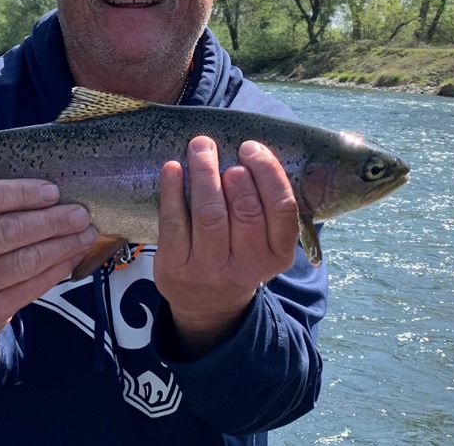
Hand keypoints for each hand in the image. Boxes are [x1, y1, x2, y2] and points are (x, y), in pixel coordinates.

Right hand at [0, 179, 96, 378]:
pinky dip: (58, 269)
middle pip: (9, 231)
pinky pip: (32, 286)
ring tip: (85, 234)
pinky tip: (72, 256)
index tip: (53, 191)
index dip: (22, 192)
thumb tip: (52, 194)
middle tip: (80, 214)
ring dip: (62, 245)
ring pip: (25, 260)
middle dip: (52, 220)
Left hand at [153, 137, 297, 357]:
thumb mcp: (264, 242)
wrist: (208, 306)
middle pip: (245, 210)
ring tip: (199, 147)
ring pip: (209, 214)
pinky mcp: (176, 268)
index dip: (268, 174)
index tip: (251, 148)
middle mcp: (248, 265)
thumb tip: (250, 150)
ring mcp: (210, 269)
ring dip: (204, 173)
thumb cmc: (238, 256)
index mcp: (277, 255)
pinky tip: (172, 168)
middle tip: (218, 146)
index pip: (281, 209)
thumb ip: (263, 205)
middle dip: (233, 171)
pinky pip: (174, 222)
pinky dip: (172, 191)